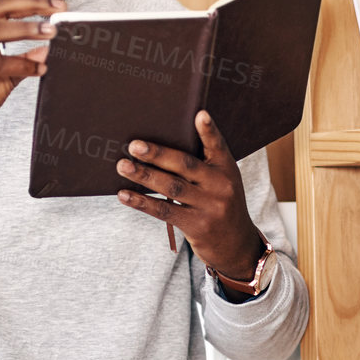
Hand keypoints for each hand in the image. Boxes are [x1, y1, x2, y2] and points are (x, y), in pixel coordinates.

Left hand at [115, 110, 260, 278]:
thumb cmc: (220, 204)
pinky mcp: (196, 226)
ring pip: (171, 188)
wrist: (236, 245)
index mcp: (227, 169)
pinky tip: (124, 194)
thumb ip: (202, 164)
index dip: (208, 130)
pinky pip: (164, 211)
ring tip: (123, 166)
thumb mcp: (222, 182)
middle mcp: (221, 186)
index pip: (217, 145)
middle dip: (158, 154)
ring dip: (144, 175)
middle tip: (134, 145)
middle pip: (185, 165)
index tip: (199, 114)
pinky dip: (142, 202)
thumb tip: (161, 148)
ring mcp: (209, 207)